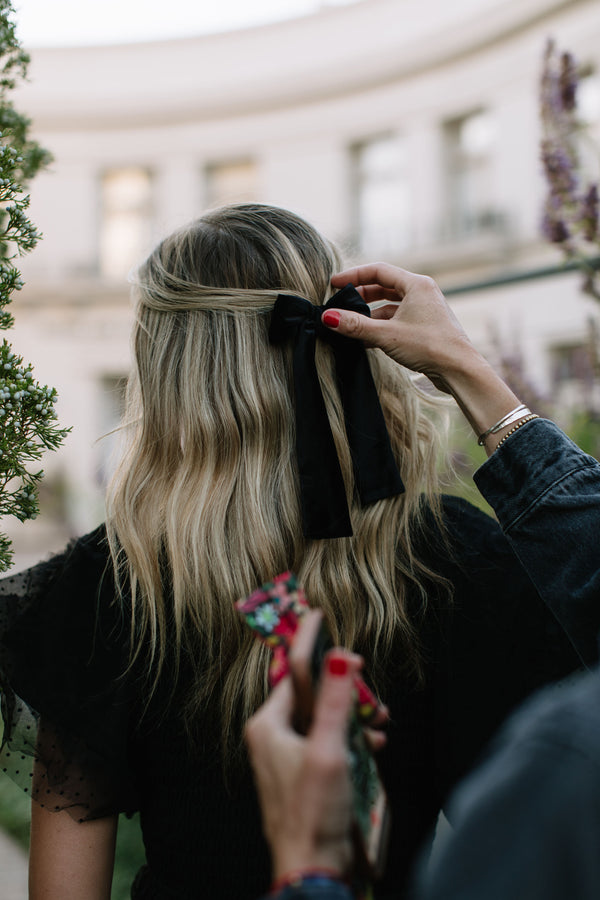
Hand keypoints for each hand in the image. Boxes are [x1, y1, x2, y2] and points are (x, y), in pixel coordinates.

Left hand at [245, 612, 361, 880]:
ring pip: (324, 719)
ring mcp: (288, 756)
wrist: (314, 869)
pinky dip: (351, 739)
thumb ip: (335, 700)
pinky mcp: (304, 774)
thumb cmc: (313, 814)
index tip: (321, 617)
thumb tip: (340, 656)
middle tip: (369, 692)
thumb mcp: (329, 749)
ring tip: (377, 720)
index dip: (315, 650)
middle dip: (344, 691)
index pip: (294, 672)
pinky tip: (372, 744)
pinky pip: (329, 742)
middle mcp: (273, 736)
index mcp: (268, 724)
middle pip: (312, 695)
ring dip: (352, 716)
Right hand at [328, 263, 476, 393]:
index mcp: (417, 284)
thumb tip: (328, 316)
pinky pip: (397, 320)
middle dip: (360, 296)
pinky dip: (380, 327)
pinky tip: (366, 340)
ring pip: (390, 306)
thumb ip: (355, 326)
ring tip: (349, 326)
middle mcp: (422, 292)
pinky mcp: (425, 327)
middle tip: (340, 304)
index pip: (379, 270)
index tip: (334, 284)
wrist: (459, 370)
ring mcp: (424, 310)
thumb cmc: (430, 347)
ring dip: (369, 315)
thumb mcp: (387, 335)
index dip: (353, 275)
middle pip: (384, 286)